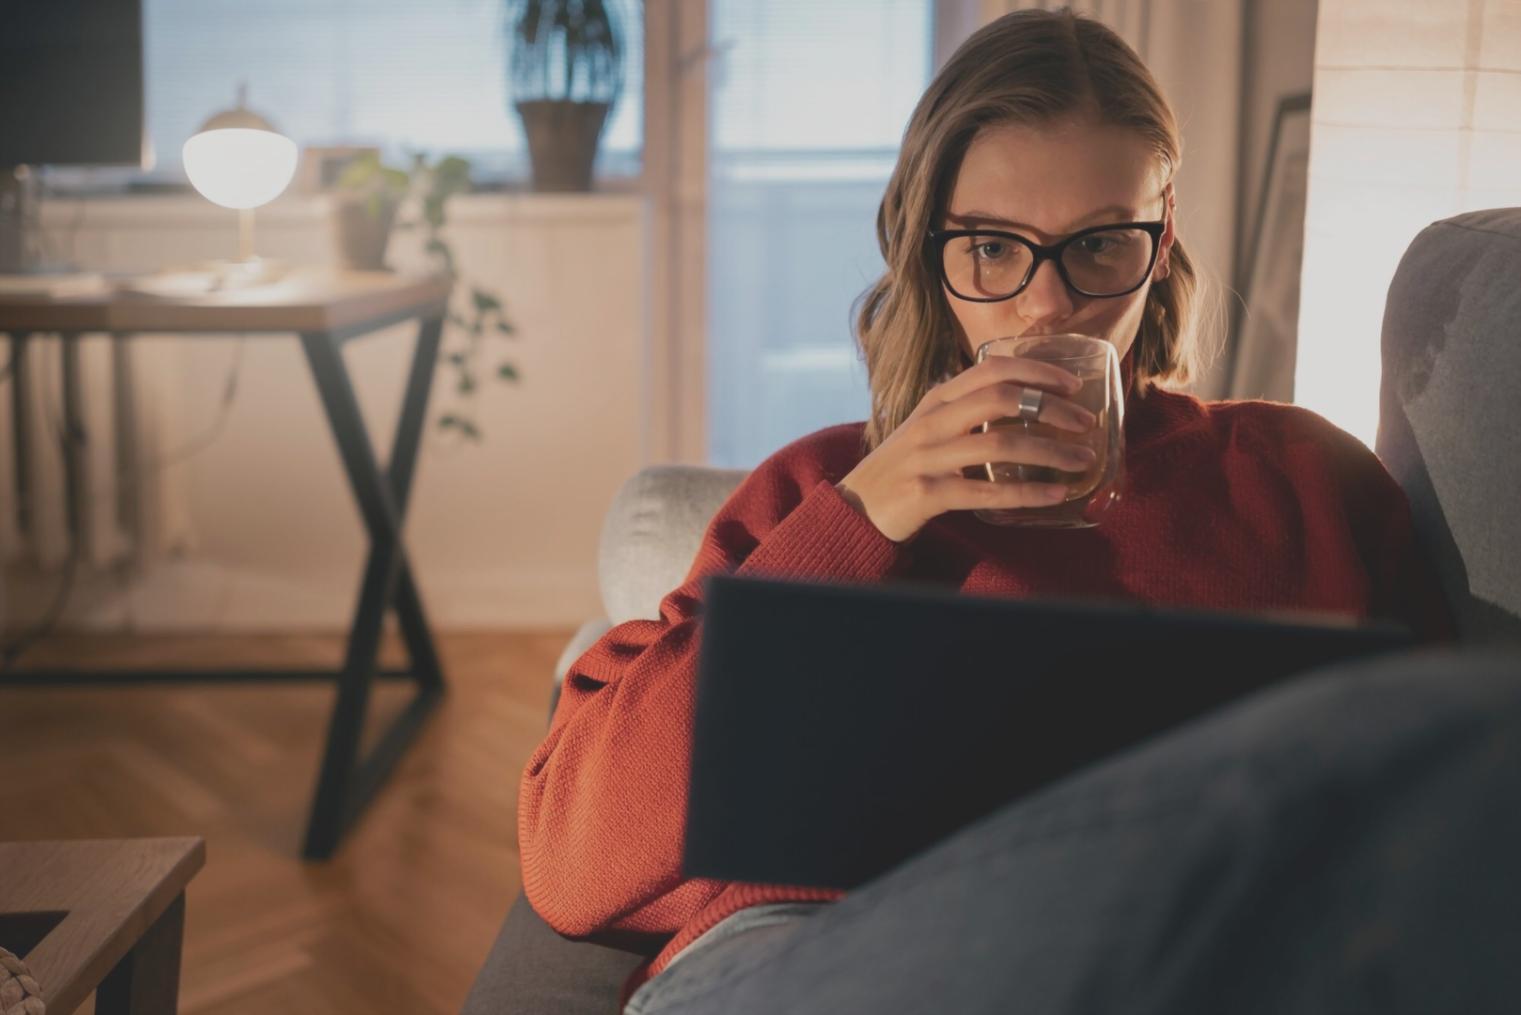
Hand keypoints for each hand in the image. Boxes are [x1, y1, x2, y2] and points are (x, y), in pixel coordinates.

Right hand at [835, 354, 1098, 541]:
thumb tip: (1024, 401)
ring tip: (1083, 461)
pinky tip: (1055, 495)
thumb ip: (965, 411)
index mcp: (936, 400)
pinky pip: (987, 491)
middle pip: (1001, 399)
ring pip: (1000, 444)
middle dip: (1052, 408)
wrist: (857, 508)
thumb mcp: (929, 427)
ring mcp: (928, 457)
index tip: (1072, 384)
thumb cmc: (904, 468)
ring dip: (1050, 451)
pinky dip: (1027, 493)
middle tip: (1086, 422)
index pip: (991, 368)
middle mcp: (931, 421)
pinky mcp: (926, 494)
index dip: (1036, 370)